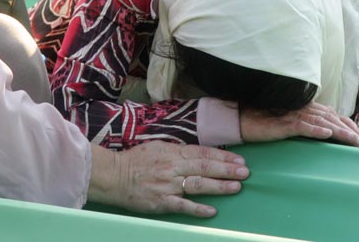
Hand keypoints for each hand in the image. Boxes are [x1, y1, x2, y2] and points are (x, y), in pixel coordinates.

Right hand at [87, 141, 248, 217]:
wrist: (113, 176)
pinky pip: (182, 205)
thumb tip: (201, 153)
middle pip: (204, 167)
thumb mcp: (159, 147)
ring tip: (236, 187)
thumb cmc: (136, 161)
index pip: (203, 153)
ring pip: (197, 184)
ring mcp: (167, 185)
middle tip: (245, 172)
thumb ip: (179, 151)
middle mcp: (172, 166)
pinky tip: (212, 210)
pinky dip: (197, 208)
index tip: (239, 160)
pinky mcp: (160, 201)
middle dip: (227, 169)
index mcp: (173, 151)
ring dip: (218, 186)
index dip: (222, 157)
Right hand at [240, 101, 358, 149]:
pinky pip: (302, 126)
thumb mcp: (295, 125)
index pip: (338, 119)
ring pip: (323, 123)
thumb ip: (312, 126)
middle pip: (335, 120)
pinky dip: (315, 129)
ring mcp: (296, 115)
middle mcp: (307, 110)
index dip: (354, 129)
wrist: (246, 120)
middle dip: (354, 132)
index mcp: (311, 110)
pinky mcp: (284, 123)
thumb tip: (330, 135)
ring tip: (355, 142)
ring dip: (340, 132)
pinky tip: (326, 134)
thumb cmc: (270, 123)